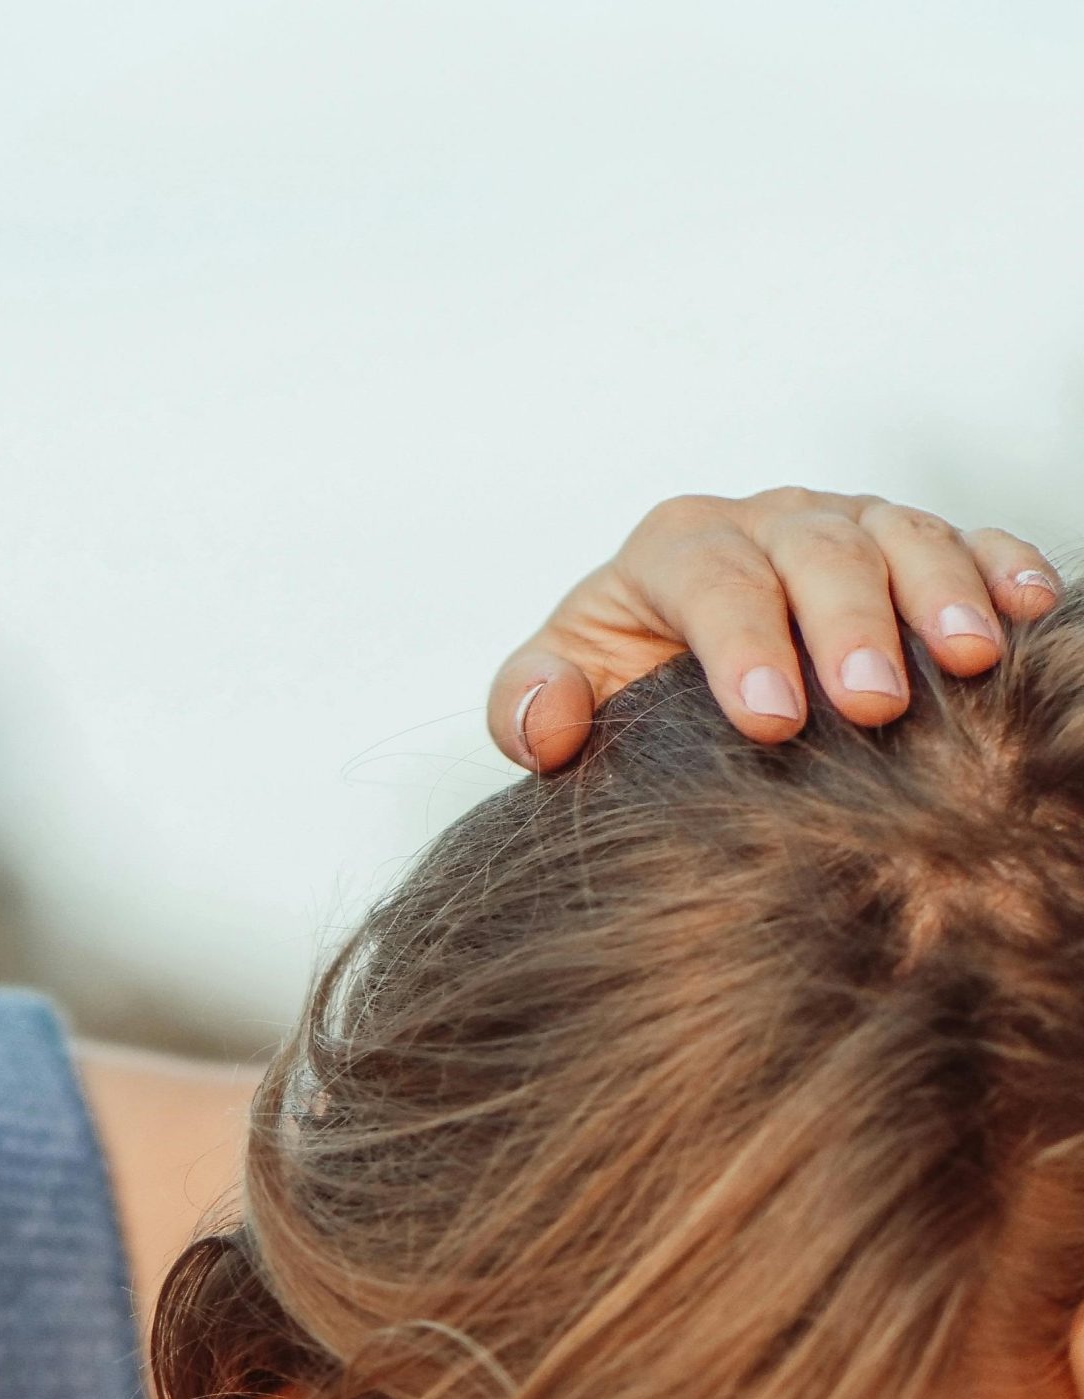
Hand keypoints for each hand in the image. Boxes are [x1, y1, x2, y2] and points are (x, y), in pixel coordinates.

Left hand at [489, 489, 1062, 771]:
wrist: (669, 674)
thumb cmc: (616, 684)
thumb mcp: (555, 692)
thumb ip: (526, 703)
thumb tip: (547, 720)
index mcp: (674, 549)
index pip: (712, 581)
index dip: (742, 644)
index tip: (771, 720)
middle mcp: (765, 523)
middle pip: (815, 553)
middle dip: (848, 627)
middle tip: (874, 707)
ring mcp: (845, 527)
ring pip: (900, 537)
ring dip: (939, 595)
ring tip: (969, 657)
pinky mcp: (908, 547)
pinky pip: (965, 540)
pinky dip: (999, 566)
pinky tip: (1028, 608)